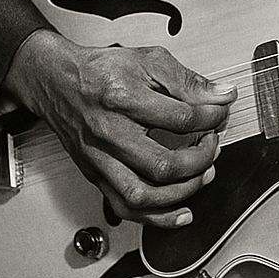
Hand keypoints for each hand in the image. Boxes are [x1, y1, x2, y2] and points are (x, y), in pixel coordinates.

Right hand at [4, 29, 233, 227]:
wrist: (57, 81)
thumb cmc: (99, 71)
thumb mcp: (148, 60)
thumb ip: (187, 81)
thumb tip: (222, 96)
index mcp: (122, 98)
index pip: (180, 118)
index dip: (211, 118)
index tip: (219, 115)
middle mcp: (108, 133)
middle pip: (162, 164)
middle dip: (200, 160)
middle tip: (212, 145)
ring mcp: (99, 159)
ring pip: (142, 195)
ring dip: (182, 192)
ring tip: (202, 175)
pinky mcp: (94, 174)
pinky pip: (124, 208)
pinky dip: (157, 217)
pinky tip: (181, 212)